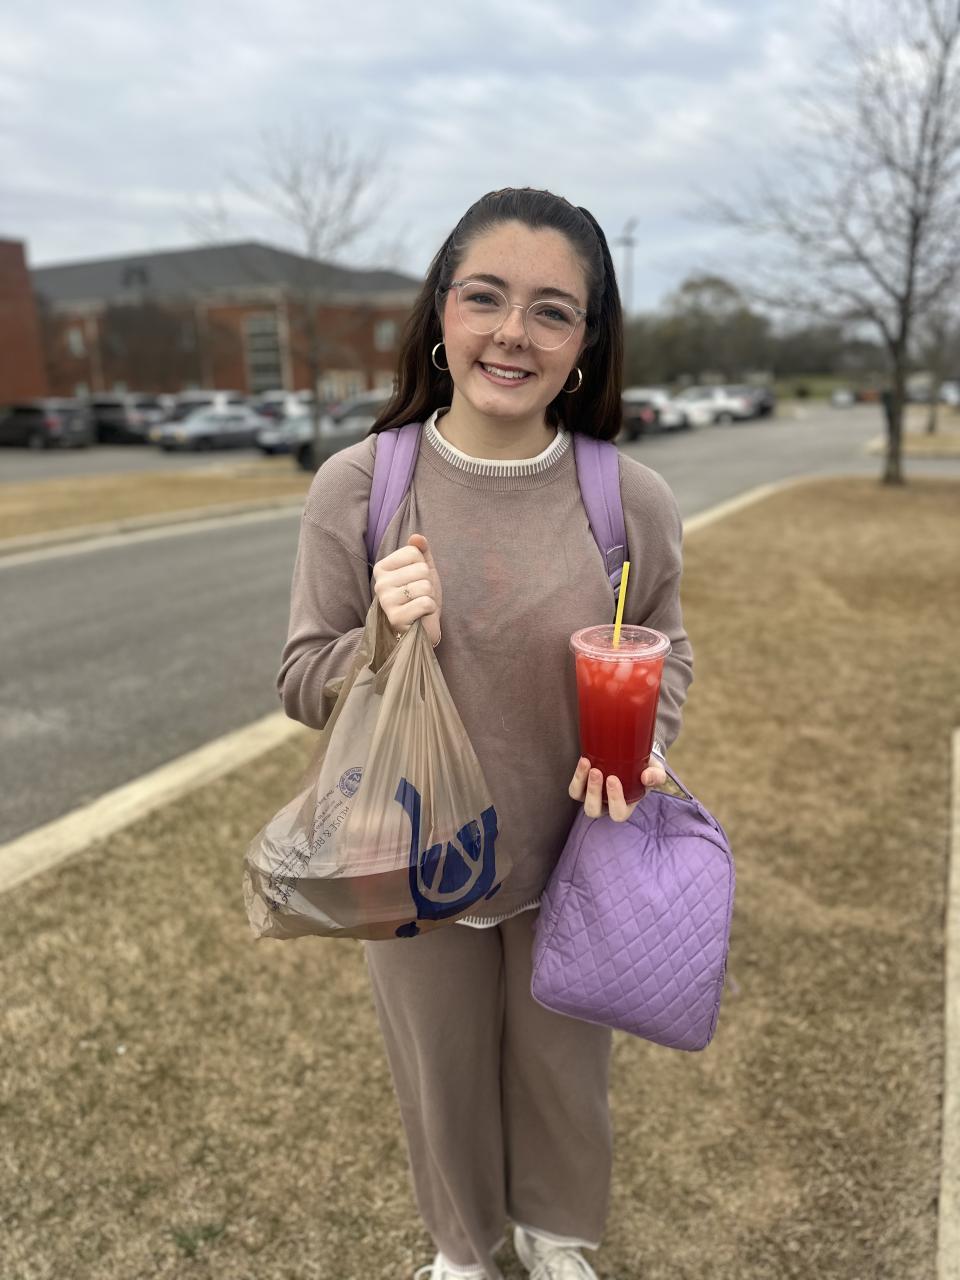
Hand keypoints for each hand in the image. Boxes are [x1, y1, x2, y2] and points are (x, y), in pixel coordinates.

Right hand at [371, 533, 442, 647]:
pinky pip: (425, 603)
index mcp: (382, 568)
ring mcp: (386, 601)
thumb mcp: (423, 569)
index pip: (413, 552)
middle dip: (428, 583)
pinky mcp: (396, 618)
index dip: (423, 566)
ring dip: (430, 597)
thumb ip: (421, 551)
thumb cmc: (420, 596)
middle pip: (421, 569)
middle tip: (419, 595)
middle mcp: (379, 583)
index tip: (416, 580)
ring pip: (425, 586)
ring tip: (420, 605)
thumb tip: (416, 537)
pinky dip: (430, 609)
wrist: (422, 627)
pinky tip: (420, 615)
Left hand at [568, 756, 666, 821]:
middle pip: (593, 810)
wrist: (633, 758)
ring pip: (579, 797)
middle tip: (597, 772)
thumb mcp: (656, 771)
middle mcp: (605, 805)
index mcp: (624, 807)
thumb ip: (656, 775)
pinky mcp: (582, 786)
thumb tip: (646, 777)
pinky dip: (577, 775)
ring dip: (580, 782)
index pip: (617, 813)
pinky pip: (574, 786)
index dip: (613, 800)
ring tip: (587, 764)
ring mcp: (592, 796)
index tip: (613, 779)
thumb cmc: (645, 769)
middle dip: (593, 792)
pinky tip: (584, 761)